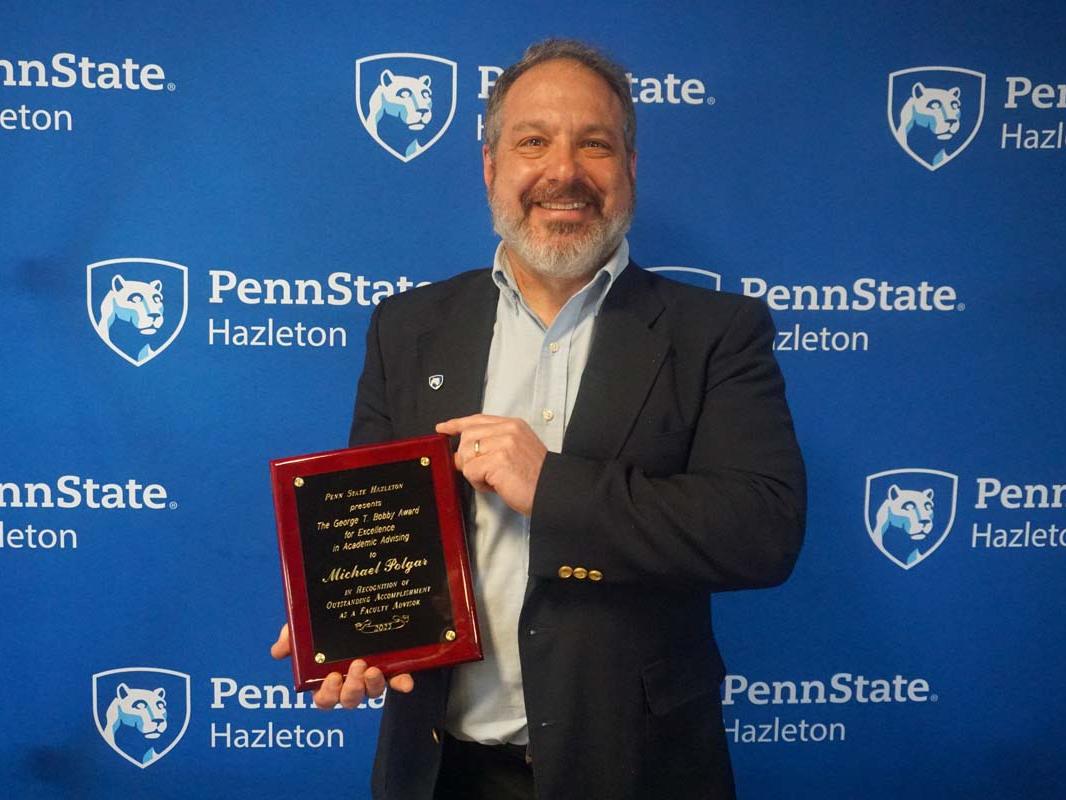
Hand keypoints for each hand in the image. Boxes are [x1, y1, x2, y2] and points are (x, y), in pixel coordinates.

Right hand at [269, 623, 413, 707]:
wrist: (360, 599)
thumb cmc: (327, 621)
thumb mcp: (308, 626)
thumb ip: (292, 637)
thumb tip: (277, 651)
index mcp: (327, 676)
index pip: (324, 698)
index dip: (328, 695)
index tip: (332, 678)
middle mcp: (350, 680)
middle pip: (349, 700)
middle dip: (351, 689)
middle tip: (355, 667)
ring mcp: (372, 674)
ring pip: (372, 693)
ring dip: (372, 686)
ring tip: (372, 668)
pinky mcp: (394, 666)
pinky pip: (399, 681)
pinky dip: (402, 684)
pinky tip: (405, 682)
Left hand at [435, 414, 546, 515]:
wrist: (551, 491)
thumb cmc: (535, 477)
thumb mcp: (517, 450)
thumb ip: (494, 443)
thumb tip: (464, 452)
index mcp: (513, 425)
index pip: (477, 419)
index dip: (457, 424)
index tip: (443, 427)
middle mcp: (508, 430)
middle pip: (467, 437)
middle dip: (467, 458)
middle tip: (482, 473)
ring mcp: (503, 444)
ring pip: (466, 454)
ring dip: (475, 472)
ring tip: (494, 480)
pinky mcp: (497, 460)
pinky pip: (471, 471)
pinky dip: (479, 483)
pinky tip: (496, 485)